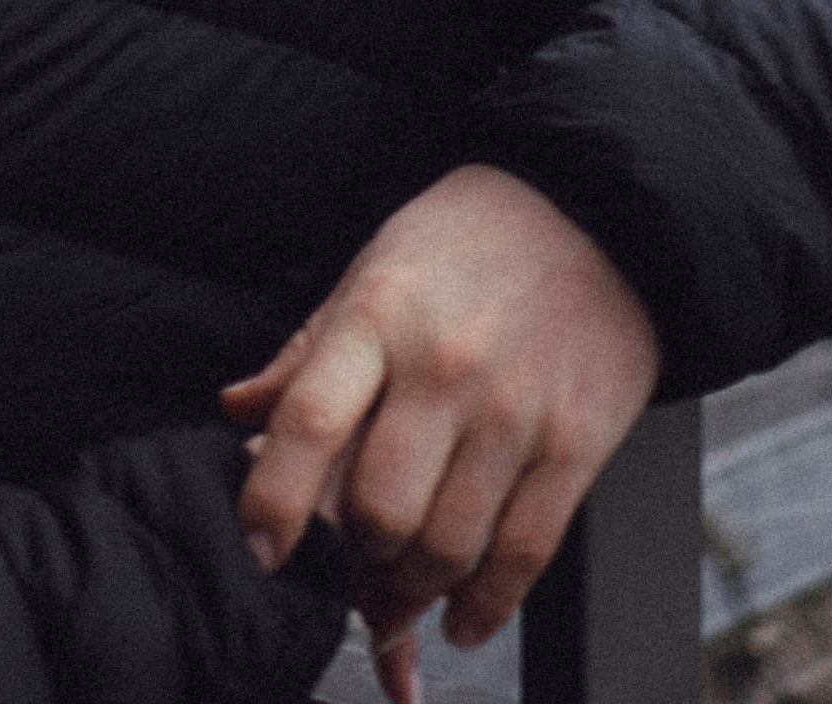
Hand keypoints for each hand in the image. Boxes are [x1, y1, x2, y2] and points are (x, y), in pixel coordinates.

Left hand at [224, 166, 658, 654]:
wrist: (593, 213)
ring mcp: (515, 410)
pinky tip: (462, 618)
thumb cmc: (464, 243)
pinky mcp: (576, 445)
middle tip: (352, 567)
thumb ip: (306, 352)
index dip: (273, 497)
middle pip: (381, 507)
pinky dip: (486, 605)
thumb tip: (237, 411)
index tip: (260, 549)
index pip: (311, 418)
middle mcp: (444, 366)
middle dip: (356, 558)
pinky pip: (525, 553)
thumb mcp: (371, 269)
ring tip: (400, 595)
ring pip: (449, 544)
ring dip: (414, 591)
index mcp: (378, 314)